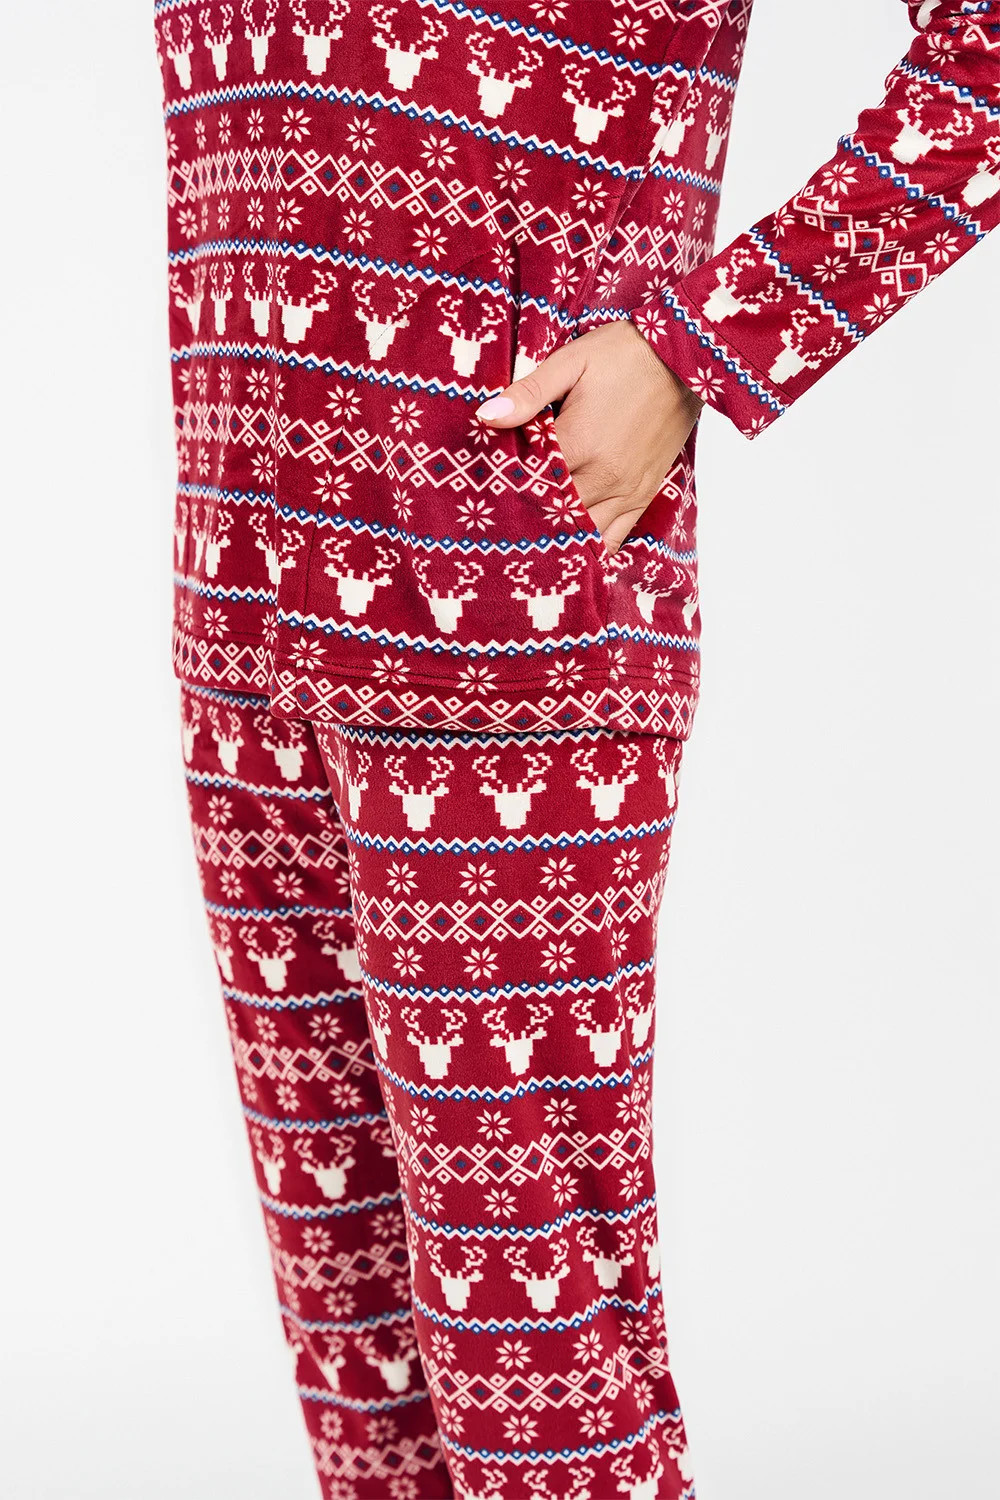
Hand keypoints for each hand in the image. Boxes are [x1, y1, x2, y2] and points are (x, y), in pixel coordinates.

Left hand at [475, 320, 704, 553]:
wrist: (685, 356)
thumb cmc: (625, 353)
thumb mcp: (572, 362)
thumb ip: (529, 394)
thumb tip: (486, 416)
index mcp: (579, 443)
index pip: (529, 482)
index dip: (507, 485)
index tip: (489, 486)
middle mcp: (604, 476)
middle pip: (552, 514)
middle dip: (528, 515)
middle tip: (503, 519)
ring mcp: (627, 490)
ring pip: (583, 533)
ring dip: (559, 535)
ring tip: (534, 538)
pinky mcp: (645, 494)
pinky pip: (615, 537)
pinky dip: (592, 546)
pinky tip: (573, 549)